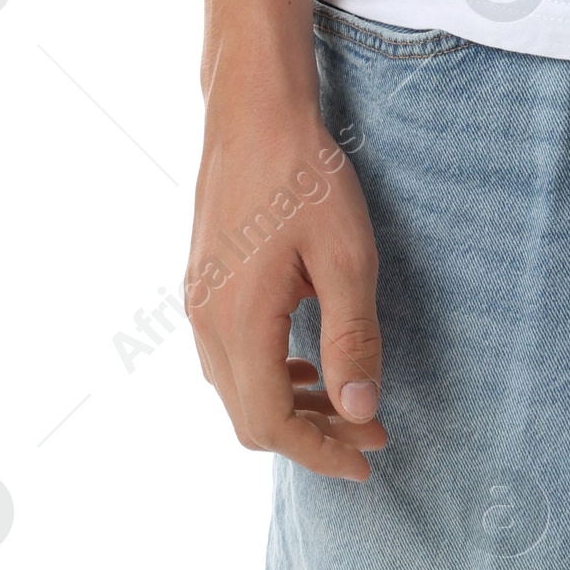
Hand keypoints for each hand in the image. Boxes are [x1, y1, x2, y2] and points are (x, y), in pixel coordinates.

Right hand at [186, 87, 386, 480]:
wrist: (254, 112)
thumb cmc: (305, 176)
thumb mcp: (346, 255)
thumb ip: (352, 338)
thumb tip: (358, 410)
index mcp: (238, 324)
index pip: (271, 424)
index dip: (321, 452)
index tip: (369, 457)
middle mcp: (207, 323)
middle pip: (249, 418)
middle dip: (311, 437)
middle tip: (370, 430)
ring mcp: (199, 304)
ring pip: (237, 390)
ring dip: (290, 408)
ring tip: (345, 402)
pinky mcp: (203, 284)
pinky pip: (229, 357)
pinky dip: (269, 376)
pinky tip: (307, 362)